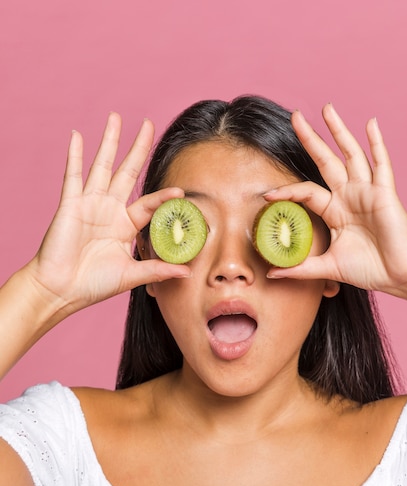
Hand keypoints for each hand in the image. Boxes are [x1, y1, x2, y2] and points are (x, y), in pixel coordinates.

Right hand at [26, 113, 189, 314]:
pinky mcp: (70, 205)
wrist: (62, 290)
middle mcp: (108, 210)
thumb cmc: (94, 284)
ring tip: (116, 117)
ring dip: (109, 141)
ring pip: (102, 166)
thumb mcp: (132, 275)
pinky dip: (75, 156)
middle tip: (148, 123)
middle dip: (137, 148)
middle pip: (127, 172)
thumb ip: (158, 269)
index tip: (181, 191)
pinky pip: (73, 176)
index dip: (164, 197)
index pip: (148, 204)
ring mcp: (89, 204)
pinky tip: (78, 136)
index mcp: (124, 225)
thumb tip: (188, 271)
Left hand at [265, 104, 406, 300]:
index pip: (307, 191)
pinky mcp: (385, 193)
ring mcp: (367, 191)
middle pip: (326, 160)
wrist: (400, 276)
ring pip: (350, 154)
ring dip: (338, 131)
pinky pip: (381, 163)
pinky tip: (370, 123)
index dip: (287, 191)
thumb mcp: (328, 267)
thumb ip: (300, 268)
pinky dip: (376, 143)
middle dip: (311, 138)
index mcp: (335, 211)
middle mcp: (349, 196)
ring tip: (326, 109)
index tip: (268, 195)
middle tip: (295, 116)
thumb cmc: (370, 269)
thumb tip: (272, 274)